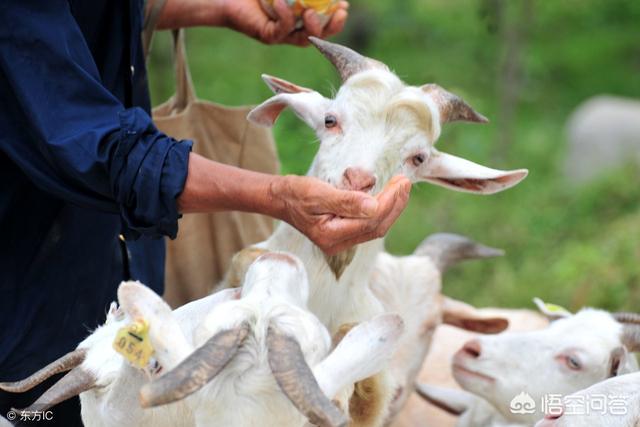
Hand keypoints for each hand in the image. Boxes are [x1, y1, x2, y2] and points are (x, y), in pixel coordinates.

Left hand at [222, 0, 349, 45]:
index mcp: (301, 18)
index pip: (325, 22)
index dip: (337, 18)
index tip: (344, 5)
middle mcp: (293, 29)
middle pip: (319, 35)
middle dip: (333, 27)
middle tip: (340, 13)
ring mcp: (281, 35)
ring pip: (303, 38)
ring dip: (311, 27)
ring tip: (310, 13)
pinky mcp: (268, 36)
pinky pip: (281, 30)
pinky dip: (284, 16)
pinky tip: (281, 3)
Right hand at [270, 175, 410, 254]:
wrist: (279, 199)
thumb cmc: (295, 193)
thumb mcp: (318, 192)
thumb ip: (346, 201)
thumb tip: (374, 206)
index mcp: (330, 235)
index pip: (370, 221)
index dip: (389, 202)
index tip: (399, 182)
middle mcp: (337, 244)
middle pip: (376, 227)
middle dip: (395, 205)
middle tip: (404, 182)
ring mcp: (340, 242)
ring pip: (375, 228)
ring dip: (391, 207)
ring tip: (401, 187)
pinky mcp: (342, 235)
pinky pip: (368, 225)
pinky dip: (381, 210)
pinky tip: (388, 197)